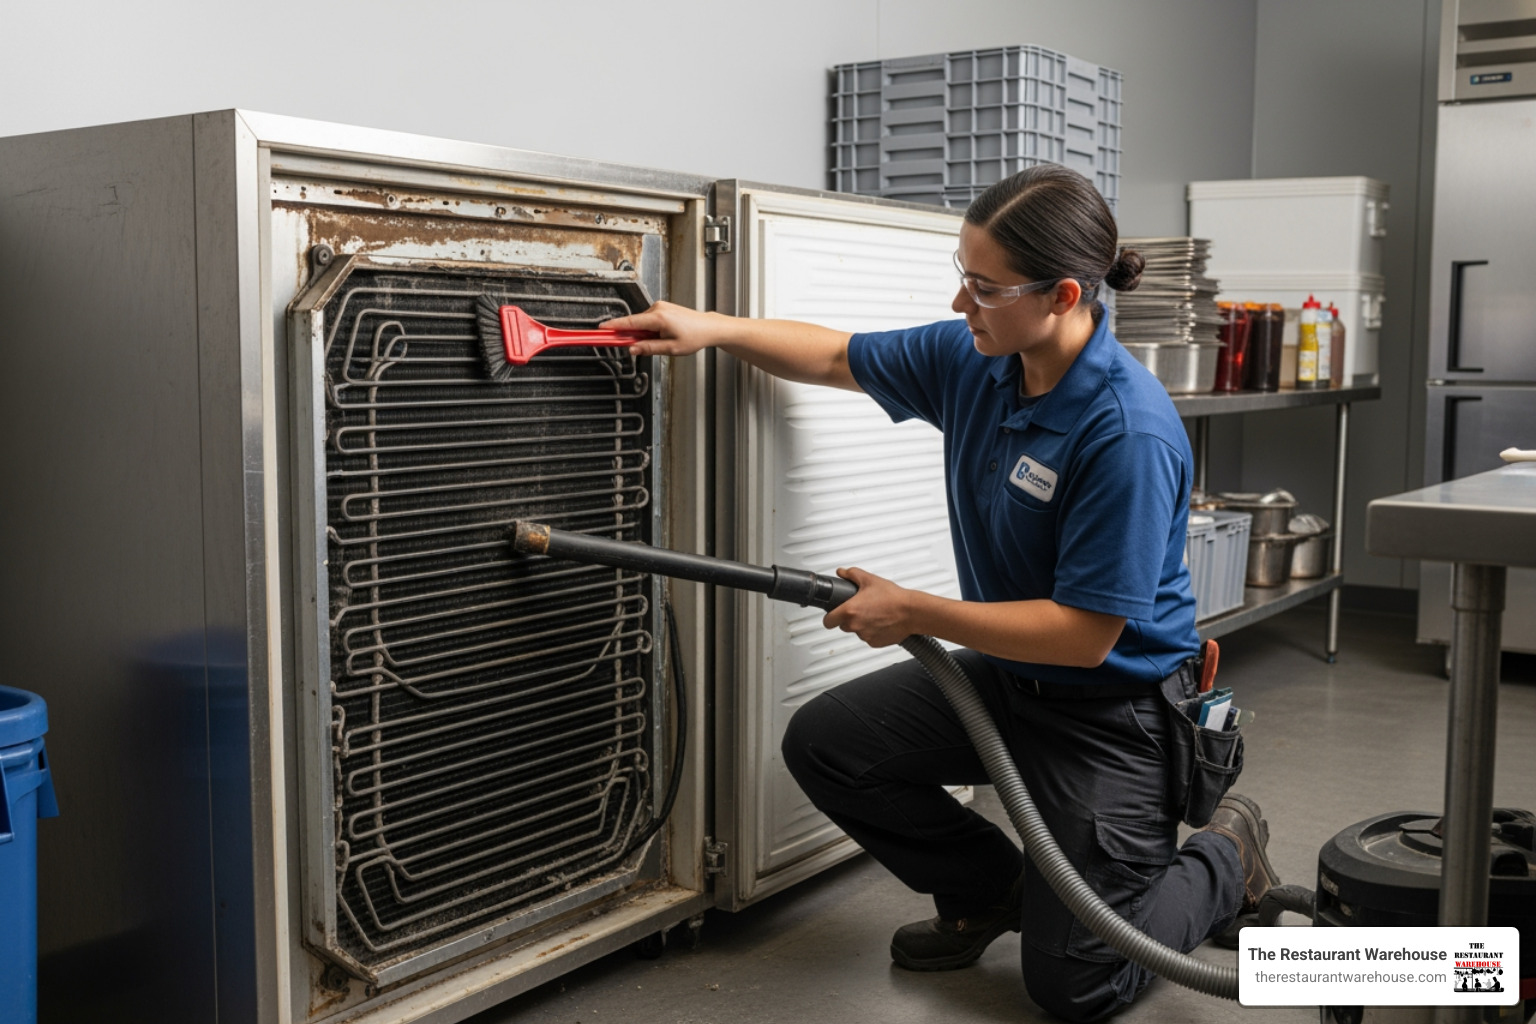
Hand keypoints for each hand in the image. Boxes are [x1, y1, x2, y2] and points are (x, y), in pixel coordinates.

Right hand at [602, 301, 728, 357]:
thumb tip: (632, 349)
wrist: (708, 327)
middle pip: (635, 324)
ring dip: (645, 333)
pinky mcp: (662, 308)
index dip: (614, 326)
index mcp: (659, 318)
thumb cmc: (694, 337)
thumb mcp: (671, 348)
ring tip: (663, 341)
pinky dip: (649, 329)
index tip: (601, 328)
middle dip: (633, 336)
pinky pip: (648, 319)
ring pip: (642, 323)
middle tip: (639, 348)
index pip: (630, 323)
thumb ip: (649, 348)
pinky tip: (663, 335)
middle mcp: (657, 308)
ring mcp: (660, 306)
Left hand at [821, 567, 915, 647]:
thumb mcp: (870, 580)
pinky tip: (881, 622)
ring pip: (856, 631)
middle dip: (848, 618)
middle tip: (860, 609)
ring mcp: (865, 636)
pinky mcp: (875, 643)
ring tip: (874, 613)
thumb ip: (852, 574)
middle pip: (842, 626)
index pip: (827, 621)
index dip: (829, 617)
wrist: (912, 612)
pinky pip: (868, 638)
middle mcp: (855, 625)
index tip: (832, 614)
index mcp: (850, 611)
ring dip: (861, 625)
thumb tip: (842, 572)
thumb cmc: (893, 597)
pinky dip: (872, 632)